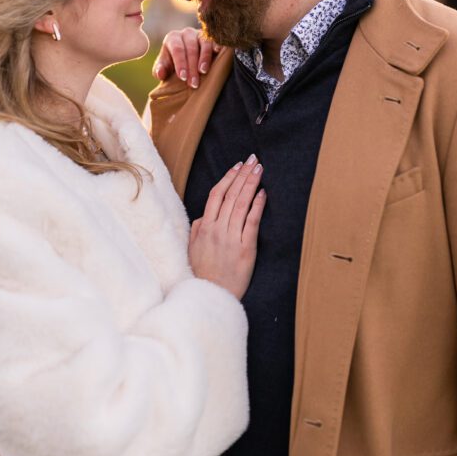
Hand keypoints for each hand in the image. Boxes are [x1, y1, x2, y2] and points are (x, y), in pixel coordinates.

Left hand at [153, 27, 221, 87]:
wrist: (185, 60)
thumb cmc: (172, 64)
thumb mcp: (164, 68)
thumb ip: (160, 70)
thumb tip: (160, 73)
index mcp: (172, 38)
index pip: (177, 50)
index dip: (180, 63)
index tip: (183, 77)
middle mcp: (186, 33)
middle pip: (191, 49)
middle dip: (192, 67)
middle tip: (193, 83)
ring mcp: (200, 34)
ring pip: (204, 43)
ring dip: (204, 58)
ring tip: (203, 71)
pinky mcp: (212, 37)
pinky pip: (215, 40)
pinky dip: (216, 45)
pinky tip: (218, 52)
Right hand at [189, 157, 265, 298]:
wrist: (212, 296)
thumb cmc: (203, 273)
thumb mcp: (193, 248)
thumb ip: (198, 229)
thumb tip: (204, 215)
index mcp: (204, 227)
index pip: (215, 195)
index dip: (227, 178)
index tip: (237, 166)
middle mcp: (216, 229)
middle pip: (230, 194)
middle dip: (243, 175)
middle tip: (253, 160)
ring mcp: (231, 238)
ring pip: (240, 204)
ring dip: (251, 184)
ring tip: (259, 169)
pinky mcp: (245, 249)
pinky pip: (251, 222)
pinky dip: (257, 206)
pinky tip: (263, 193)